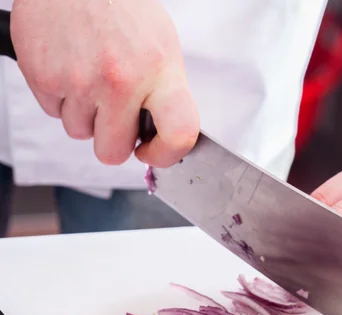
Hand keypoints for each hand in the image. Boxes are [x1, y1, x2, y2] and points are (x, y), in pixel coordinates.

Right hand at [10, 0, 198, 166]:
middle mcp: (120, 79)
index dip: (166, 155)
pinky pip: (54, 113)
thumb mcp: (160, 45)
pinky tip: (68, 67)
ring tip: (88, 75)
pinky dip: (60, 97)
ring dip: (84, 114)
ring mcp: (79, 81)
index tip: (153, 152)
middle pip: (113, 153)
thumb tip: (162, 135)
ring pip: (80, 133)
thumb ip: (163, 94)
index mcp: (158, 70)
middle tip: (111, 110)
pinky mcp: (44, 77)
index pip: (179, 134)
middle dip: (111, 138)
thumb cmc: (120, 6)